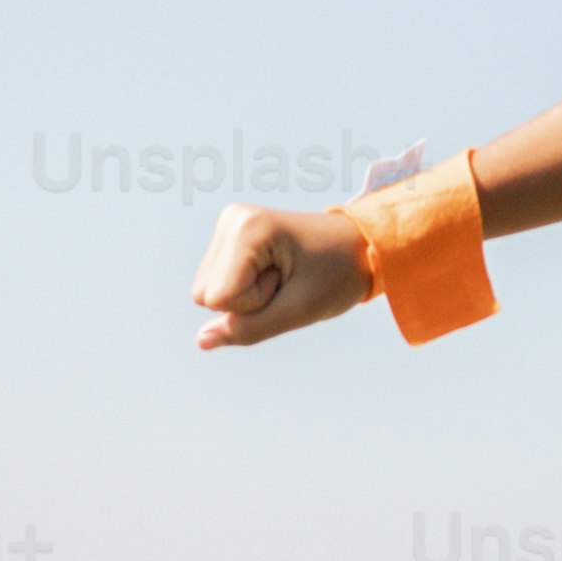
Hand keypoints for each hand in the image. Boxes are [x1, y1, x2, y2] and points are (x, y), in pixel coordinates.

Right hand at [191, 195, 374, 348]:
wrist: (360, 246)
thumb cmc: (338, 275)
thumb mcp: (298, 311)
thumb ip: (248, 329)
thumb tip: (201, 341)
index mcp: (247, 227)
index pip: (220, 298)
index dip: (256, 305)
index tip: (290, 282)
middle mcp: (231, 219)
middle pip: (206, 295)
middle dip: (248, 302)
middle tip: (289, 281)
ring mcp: (228, 225)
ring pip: (207, 293)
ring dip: (247, 297)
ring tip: (284, 276)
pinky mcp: (230, 237)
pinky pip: (216, 285)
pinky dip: (245, 289)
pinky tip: (275, 272)